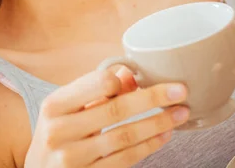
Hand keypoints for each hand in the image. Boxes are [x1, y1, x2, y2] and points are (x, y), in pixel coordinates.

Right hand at [24, 68, 189, 166]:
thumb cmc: (58, 133)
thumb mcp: (67, 108)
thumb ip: (96, 90)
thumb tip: (130, 75)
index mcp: (54, 105)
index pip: (97, 83)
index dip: (125, 80)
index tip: (148, 78)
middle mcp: (58, 132)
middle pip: (116, 110)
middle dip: (153, 98)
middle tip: (180, 91)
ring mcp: (70, 159)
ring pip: (124, 137)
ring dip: (157, 124)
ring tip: (179, 114)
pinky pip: (124, 160)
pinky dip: (148, 146)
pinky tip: (163, 136)